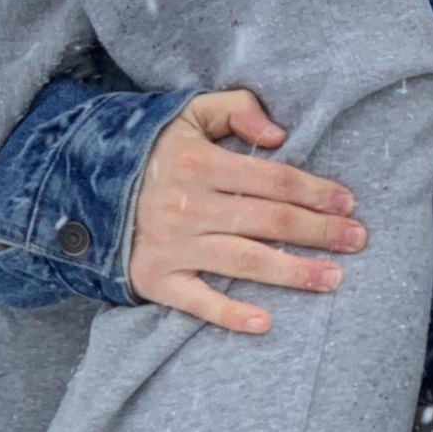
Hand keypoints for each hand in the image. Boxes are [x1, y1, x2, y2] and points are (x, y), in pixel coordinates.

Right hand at [128, 90, 366, 334]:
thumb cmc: (145, 150)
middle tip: (358, 241)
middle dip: (319, 232)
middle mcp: (188, 204)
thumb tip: (279, 134)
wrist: (74, 185)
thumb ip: (236, 109)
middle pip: (269, 220)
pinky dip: (230, 313)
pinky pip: (197, 301)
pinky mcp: (155, 278)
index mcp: (199, 162)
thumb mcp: (185, 113)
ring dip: (293, 272)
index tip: (348, 203)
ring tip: (333, 279)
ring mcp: (172, 245)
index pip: (274, 179)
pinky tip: (266, 322)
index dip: (316, 191)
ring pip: (244, 261)